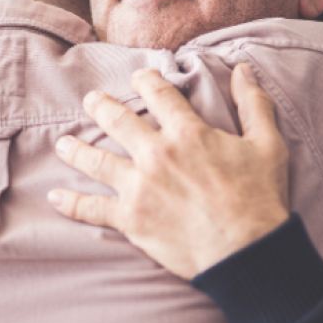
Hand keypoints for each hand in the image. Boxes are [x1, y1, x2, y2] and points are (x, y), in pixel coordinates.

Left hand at [49, 63, 289, 279]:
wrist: (247, 252)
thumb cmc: (259, 198)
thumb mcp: (267, 144)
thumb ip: (254, 104)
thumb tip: (244, 69)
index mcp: (187, 132)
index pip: (158, 93)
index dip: (146, 80)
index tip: (139, 77)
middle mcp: (156, 153)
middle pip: (117, 120)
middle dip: (100, 106)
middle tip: (91, 100)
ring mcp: (139, 186)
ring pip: (96, 159)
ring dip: (76, 149)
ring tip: (63, 143)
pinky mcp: (131, 218)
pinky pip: (92, 209)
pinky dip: (71, 203)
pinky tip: (55, 196)